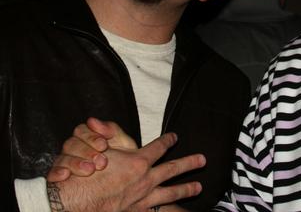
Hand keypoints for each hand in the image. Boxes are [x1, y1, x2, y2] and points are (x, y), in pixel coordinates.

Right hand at [47, 129, 205, 210]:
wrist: (74, 204)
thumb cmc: (84, 177)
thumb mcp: (100, 149)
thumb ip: (110, 133)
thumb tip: (103, 121)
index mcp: (138, 162)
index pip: (158, 147)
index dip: (167, 140)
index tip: (174, 137)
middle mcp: (145, 181)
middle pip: (172, 169)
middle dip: (189, 163)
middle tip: (202, 159)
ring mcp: (143, 200)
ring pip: (170, 194)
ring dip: (186, 189)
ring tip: (198, 187)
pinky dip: (170, 211)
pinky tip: (178, 211)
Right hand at [48, 117, 136, 181]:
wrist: (123, 185)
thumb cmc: (123, 162)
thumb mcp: (123, 144)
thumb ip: (111, 130)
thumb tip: (93, 121)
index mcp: (89, 138)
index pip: (82, 130)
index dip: (91, 136)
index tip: (103, 145)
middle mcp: (75, 149)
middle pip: (71, 143)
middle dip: (86, 152)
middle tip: (101, 162)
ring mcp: (66, 163)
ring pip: (63, 158)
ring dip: (76, 163)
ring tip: (89, 170)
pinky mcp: (59, 178)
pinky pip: (52, 173)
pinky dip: (57, 173)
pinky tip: (65, 175)